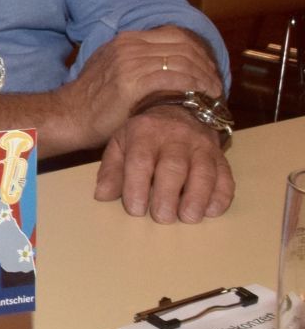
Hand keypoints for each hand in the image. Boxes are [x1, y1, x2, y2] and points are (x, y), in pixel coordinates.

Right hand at [54, 27, 222, 149]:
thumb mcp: (113, 67)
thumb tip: (168, 62)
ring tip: (213, 92)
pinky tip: (200, 95)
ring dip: (203, 77)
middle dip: (205, 64)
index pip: (175, 35)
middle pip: (183, 47)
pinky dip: (192, 86)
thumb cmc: (94, 99)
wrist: (70, 115)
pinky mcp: (132, 83)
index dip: (198, 51)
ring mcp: (130, 62)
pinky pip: (173, 78)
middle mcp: (129, 46)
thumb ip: (138, 59)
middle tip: (215, 82)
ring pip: (182, 62)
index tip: (207, 68)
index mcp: (127, 39)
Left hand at [93, 107, 232, 221]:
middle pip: (173, 167)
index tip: (136, 209)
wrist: (179, 111)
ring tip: (188, 217)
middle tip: (162, 218)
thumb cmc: (144, 136)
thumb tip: (102, 196)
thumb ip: (112, 170)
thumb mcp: (120, 144)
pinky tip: (210, 211)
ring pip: (203, 172)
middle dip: (168, 195)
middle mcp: (175, 138)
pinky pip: (225, 176)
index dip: (137, 186)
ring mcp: (201, 146)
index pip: (140, 160)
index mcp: (144, 133)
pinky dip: (220, 196)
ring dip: (197, 198)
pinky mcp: (220, 157)